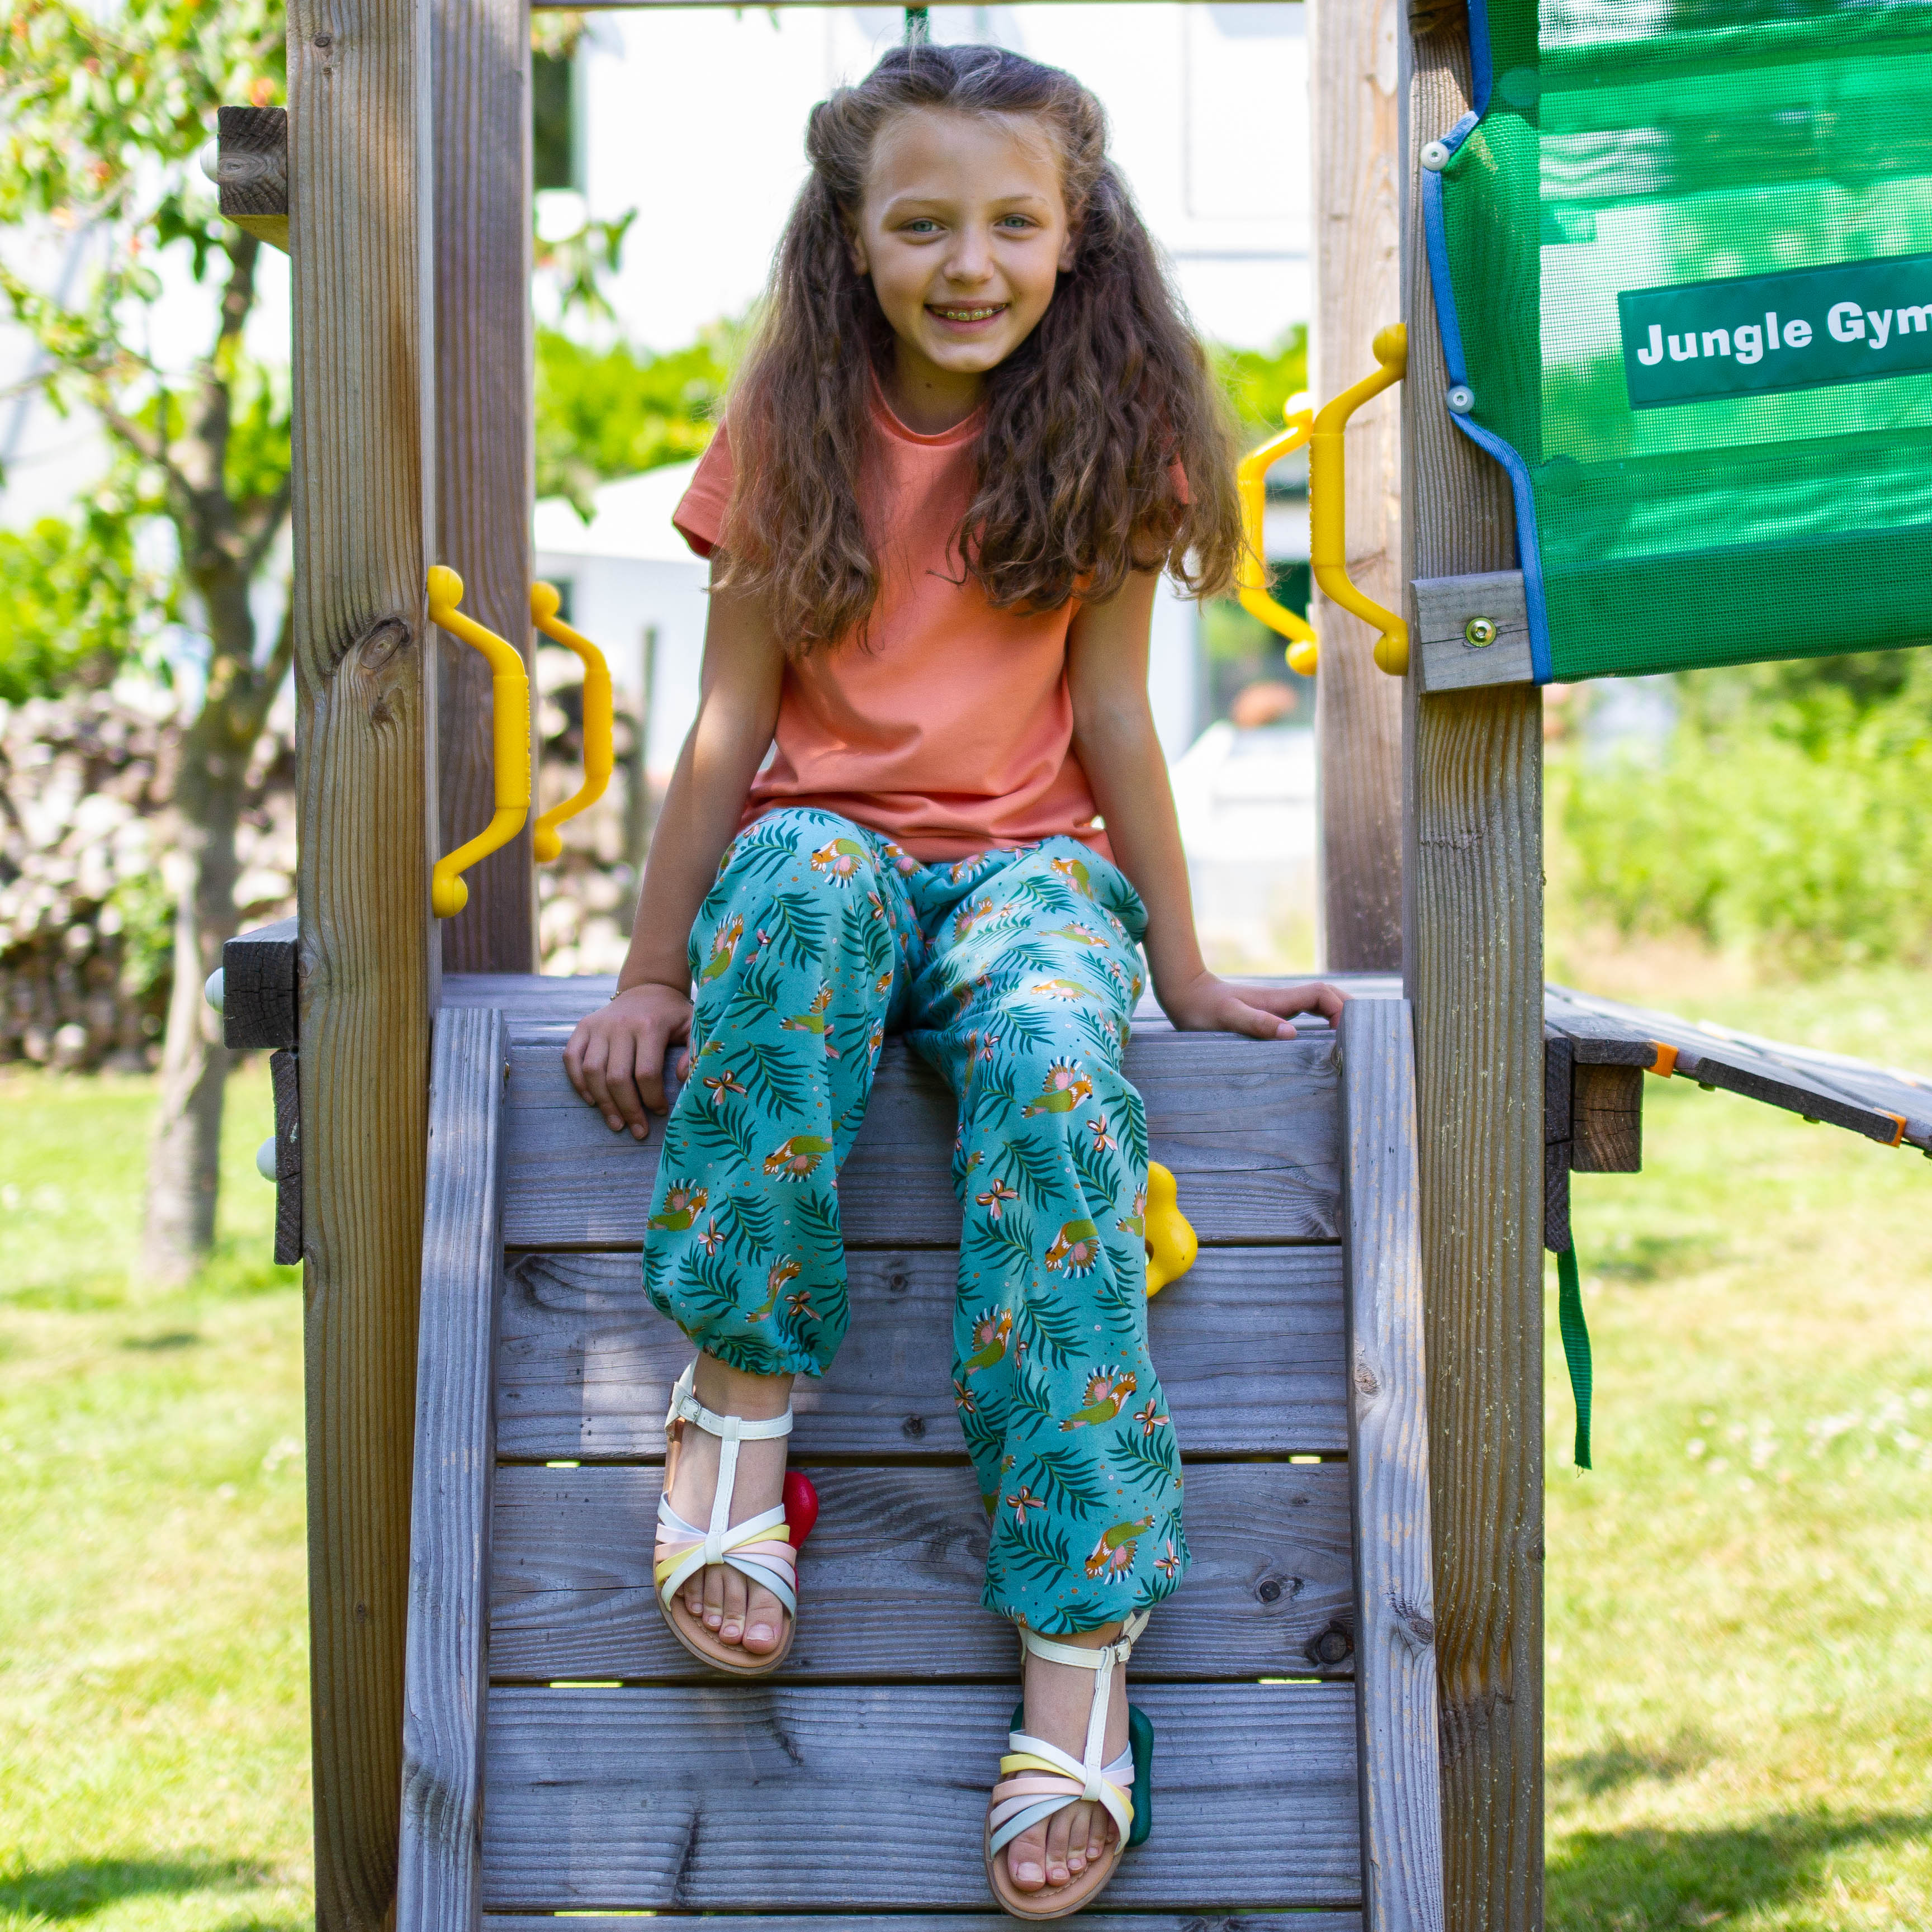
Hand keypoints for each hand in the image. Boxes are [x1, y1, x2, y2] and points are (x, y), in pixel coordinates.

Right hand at [564, 980, 693, 1138]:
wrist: (648, 987)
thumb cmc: (673, 1015)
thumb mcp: (693, 1026)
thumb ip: (694, 1051)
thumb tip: (681, 1078)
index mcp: (649, 1026)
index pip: (646, 1073)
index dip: (652, 1098)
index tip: (659, 1112)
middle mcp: (620, 1025)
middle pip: (617, 1077)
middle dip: (627, 1109)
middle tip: (637, 1131)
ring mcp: (599, 1026)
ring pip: (592, 1072)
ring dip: (603, 1103)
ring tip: (616, 1123)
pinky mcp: (583, 1027)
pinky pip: (571, 1058)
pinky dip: (578, 1082)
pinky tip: (592, 1100)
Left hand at [1156, 970, 1347, 1040]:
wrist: (1183, 994)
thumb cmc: (1202, 1010)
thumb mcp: (1227, 1019)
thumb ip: (1257, 1024)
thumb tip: (1291, 1034)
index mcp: (1278, 1000)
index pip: (1323, 995)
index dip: (1342, 1008)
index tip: (1349, 1032)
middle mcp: (1282, 1000)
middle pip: (1328, 995)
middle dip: (1350, 1009)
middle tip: (1364, 1034)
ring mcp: (1277, 1005)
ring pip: (1319, 1003)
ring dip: (1339, 1013)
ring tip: (1354, 1037)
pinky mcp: (1269, 1012)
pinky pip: (1305, 1012)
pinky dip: (1323, 1019)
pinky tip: (1325, 1037)